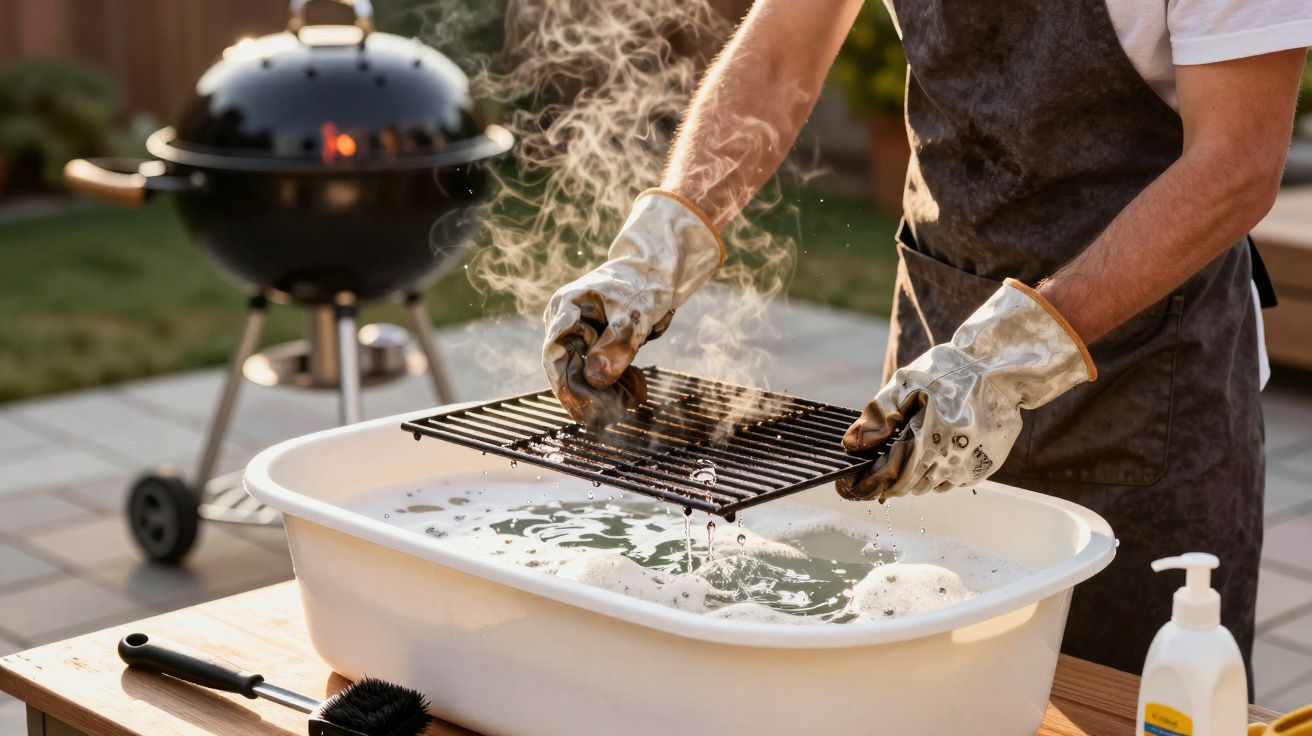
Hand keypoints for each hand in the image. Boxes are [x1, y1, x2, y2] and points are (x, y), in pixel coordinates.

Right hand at [542, 190, 722, 426]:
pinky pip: (594, 367)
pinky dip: (610, 381)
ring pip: (580, 370)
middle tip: (612, 414)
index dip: (565, 385)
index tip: (583, 409)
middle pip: (565, 366)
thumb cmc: (644, 283)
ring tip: (626, 403)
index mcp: (565, 307)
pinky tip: (629, 391)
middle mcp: (564, 319)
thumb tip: (596, 379)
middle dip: (588, 392)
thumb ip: (616, 347)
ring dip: (600, 390)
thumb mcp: (634, 316)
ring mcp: (577, 330)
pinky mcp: (591, 340)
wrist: (658, 269)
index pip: (553, 353)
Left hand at [837, 279, 1095, 499]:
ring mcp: (974, 463)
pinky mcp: (990, 463)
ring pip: (937, 487)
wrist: (999, 366)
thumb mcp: (905, 385)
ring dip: (917, 481)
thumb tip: (850, 447)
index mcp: (931, 439)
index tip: (856, 487)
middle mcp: (954, 458)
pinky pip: (959, 481)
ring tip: (905, 467)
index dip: (874, 484)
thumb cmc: (948, 370)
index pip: (896, 477)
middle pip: (914, 486)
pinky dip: (942, 476)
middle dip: (892, 483)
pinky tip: (934, 461)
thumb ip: (878, 418)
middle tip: (877, 477)